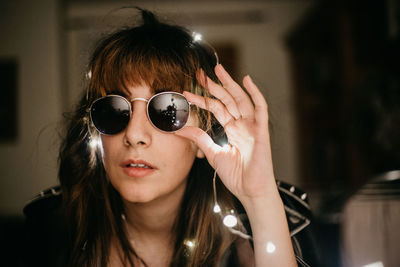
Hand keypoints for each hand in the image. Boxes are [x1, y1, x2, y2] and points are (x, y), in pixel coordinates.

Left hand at [175, 64, 275, 202]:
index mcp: (232, 129)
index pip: (215, 109)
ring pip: (241, 100)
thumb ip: (199, 139)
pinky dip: (255, 94)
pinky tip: (247, 80)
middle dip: (215, 86)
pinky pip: (261, 108)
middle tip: (200, 74)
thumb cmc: (236, 175)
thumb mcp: (213, 153)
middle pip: (227, 100)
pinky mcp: (262, 131)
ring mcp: (252, 126)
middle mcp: (242, 125)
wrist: (251, 191)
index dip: (201, 100)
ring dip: (230, 84)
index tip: (186, 93)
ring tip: (218, 70)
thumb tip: (178, 128)